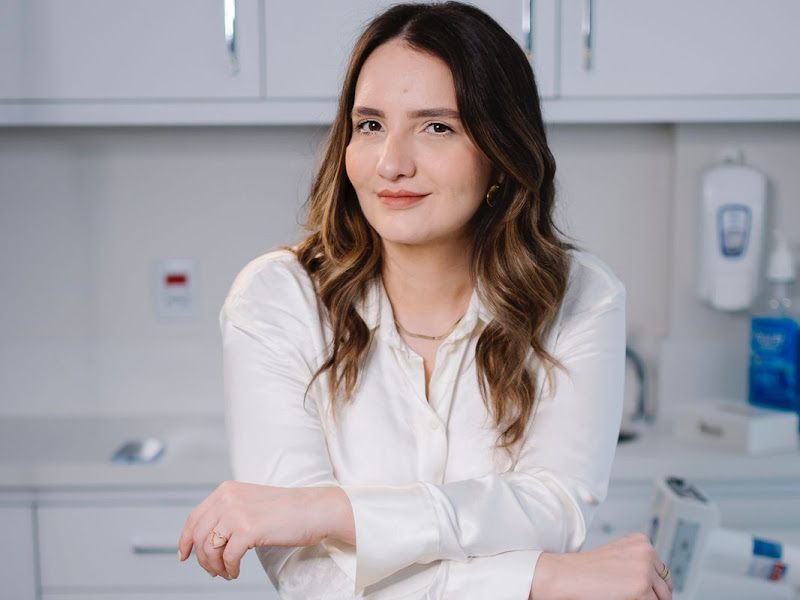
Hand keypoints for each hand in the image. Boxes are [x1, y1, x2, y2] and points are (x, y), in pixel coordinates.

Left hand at [177, 481, 353, 579]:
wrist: (315, 510)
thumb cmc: (289, 510)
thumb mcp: (251, 503)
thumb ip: (229, 513)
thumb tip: (208, 539)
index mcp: (227, 489)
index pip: (194, 517)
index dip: (185, 539)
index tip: (184, 555)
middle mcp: (228, 497)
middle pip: (198, 536)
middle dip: (202, 559)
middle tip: (212, 570)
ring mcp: (236, 512)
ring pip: (209, 549)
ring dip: (215, 567)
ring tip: (226, 572)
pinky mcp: (247, 529)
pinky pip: (227, 558)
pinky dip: (229, 569)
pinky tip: (235, 572)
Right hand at [530, 533, 672, 599]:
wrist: (566, 575)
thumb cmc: (586, 570)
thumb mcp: (618, 558)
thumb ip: (639, 565)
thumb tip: (663, 589)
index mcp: (641, 541)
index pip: (662, 571)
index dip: (652, 586)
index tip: (638, 590)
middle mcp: (647, 551)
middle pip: (666, 586)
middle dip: (653, 596)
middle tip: (631, 595)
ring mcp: (645, 569)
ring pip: (662, 598)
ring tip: (621, 595)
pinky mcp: (642, 587)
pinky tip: (620, 598)